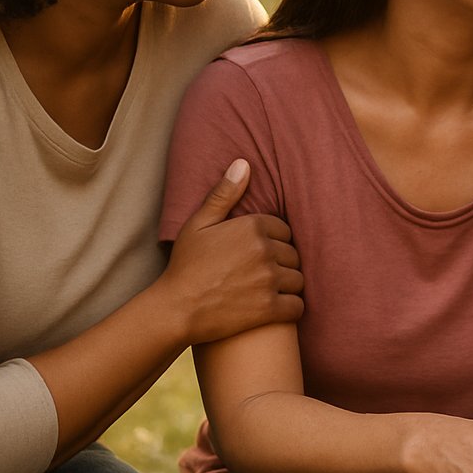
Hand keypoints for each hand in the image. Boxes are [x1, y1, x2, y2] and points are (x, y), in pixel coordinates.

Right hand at [158, 159, 303, 343]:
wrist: (175, 309)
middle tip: (260, 274)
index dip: (273, 243)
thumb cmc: (185, 265)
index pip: (285, 231)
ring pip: (298, 279)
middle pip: (293, 255)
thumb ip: (224, 194)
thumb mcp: (198, 224)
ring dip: (287, 286)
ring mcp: (269, 280)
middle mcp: (265, 250)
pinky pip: (297, 306)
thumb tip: (244, 163)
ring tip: (267, 291)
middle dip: (281, 264)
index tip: (256, 254)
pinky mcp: (270, 308)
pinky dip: (290, 309)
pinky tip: (276, 308)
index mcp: (253, 226)